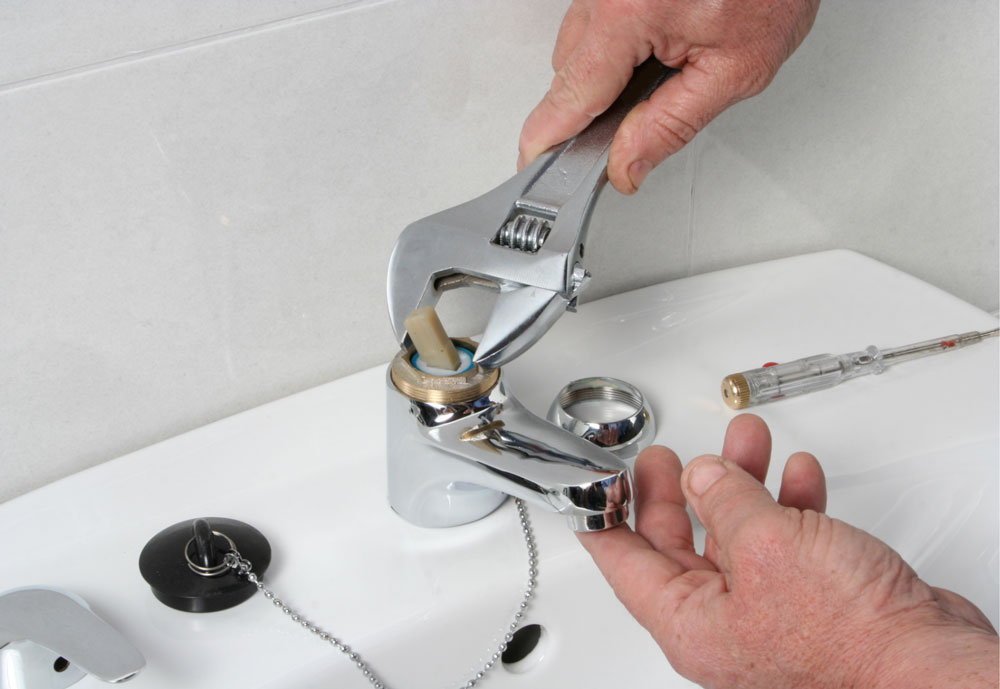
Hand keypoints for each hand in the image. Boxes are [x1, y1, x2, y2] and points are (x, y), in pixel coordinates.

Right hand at [518, 0, 819, 193]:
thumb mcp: (736, 69)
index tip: (534, 165)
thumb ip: (672, 124)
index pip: (573, 93)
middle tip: (637, 122)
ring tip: (667, 62)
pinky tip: (658, 40)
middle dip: (595, 104)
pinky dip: (617, 41)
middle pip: (569, 71)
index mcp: (632, 12)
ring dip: (608, 69)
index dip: (550, 137)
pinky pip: (594, 19)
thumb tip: (625, 164)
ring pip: (579, 44)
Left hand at [579, 414, 998, 688]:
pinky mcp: (812, 601)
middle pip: (679, 543)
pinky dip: (788, 503)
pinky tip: (797, 475)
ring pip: (738, 534)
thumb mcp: (765, 546)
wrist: (927, 664)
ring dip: (742, 482)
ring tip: (745, 440)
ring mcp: (769, 612)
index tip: (597, 486)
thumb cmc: (850, 636)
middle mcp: (724, 623)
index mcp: (690, 622)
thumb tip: (701, 476)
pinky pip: (785, 543)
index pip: (624, 563)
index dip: (606, 518)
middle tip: (667, 456)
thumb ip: (724, 501)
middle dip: (679, 488)